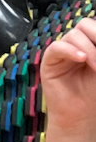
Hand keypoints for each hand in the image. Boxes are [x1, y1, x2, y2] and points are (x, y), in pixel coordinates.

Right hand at [41, 18, 95, 132]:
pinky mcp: (50, 60)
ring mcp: (62, 51)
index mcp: (90, 45)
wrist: (80, 116)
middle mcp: (76, 45)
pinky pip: (57, 47)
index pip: (94, 28)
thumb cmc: (94, 94)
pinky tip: (81, 59)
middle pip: (85, 25)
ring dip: (89, 50)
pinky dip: (70, 50)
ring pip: (73, 35)